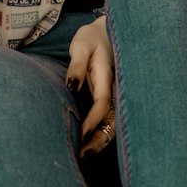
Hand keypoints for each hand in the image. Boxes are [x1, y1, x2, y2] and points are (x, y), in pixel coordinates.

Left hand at [67, 16, 116, 156]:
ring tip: (86, 155)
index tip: (83, 135)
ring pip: (113, 121)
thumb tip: (72, 86)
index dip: (94, 119)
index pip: (103, 101)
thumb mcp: (80, 46)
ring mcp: (115, 93)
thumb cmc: (90, 38)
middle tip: (84, 155)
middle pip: (112, 118)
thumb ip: (76, 65)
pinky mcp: (111, 96)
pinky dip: (103, 131)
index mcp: (107, 75)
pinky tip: (91, 142)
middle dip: (100, 138)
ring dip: (102, 138)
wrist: (106, 31)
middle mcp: (114, 88)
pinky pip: (110, 117)